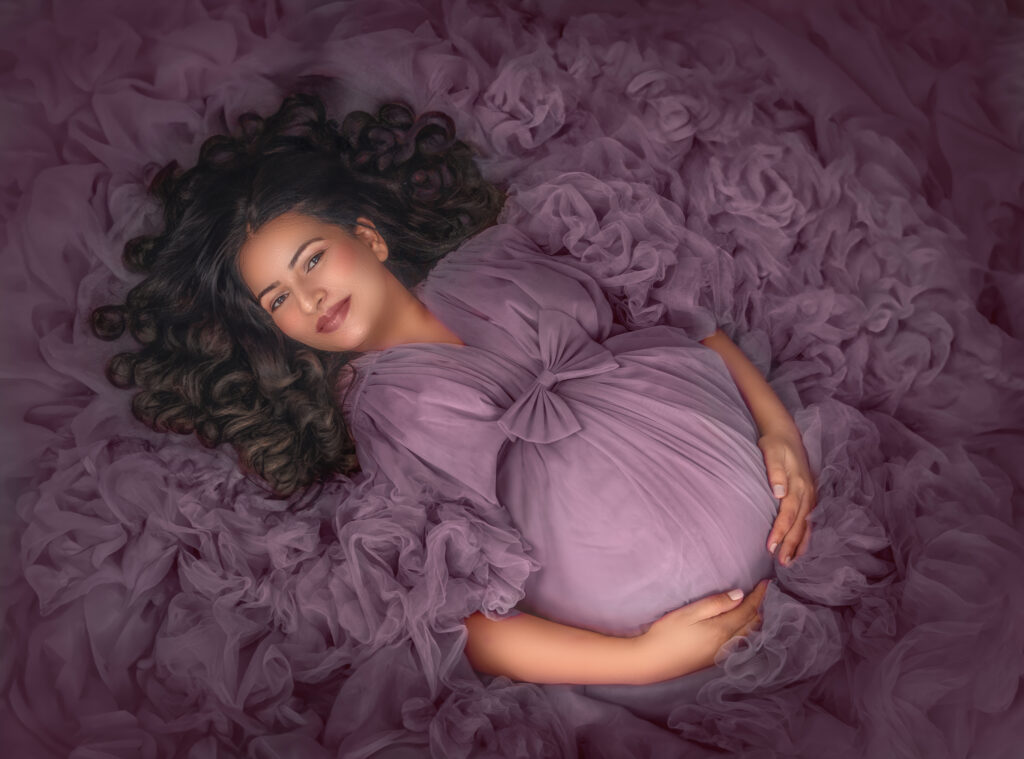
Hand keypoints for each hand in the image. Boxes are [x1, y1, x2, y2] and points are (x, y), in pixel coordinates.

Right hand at [634, 579, 768, 683]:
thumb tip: (740, 595)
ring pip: (748, 635)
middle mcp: (727, 645)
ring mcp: (721, 655)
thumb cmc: (667, 634)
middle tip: (763, 592)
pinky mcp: (714, 660)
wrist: (651, 662)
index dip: (759, 595)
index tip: (766, 582)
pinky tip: (741, 627)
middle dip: (760, 607)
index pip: (748, 610)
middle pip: (752, 624)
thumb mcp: (689, 613)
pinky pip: (740, 643)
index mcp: (722, 630)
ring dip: (755, 620)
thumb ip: (715, 604)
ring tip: (755, 607)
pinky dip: (746, 631)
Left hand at [758, 430, 816, 565]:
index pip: (789, 513)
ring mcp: (811, 494)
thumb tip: (779, 492)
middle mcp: (807, 492)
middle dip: (791, 544)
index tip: (770, 547)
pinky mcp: (810, 495)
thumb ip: (775, 471)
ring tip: (790, 561)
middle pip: (800, 523)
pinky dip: (806, 535)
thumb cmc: (774, 444)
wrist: (786, 434)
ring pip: (808, 524)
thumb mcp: (771, 451)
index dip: (781, 531)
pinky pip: (810, 520)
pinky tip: (800, 547)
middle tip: (781, 562)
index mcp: (798, 483)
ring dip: (800, 544)